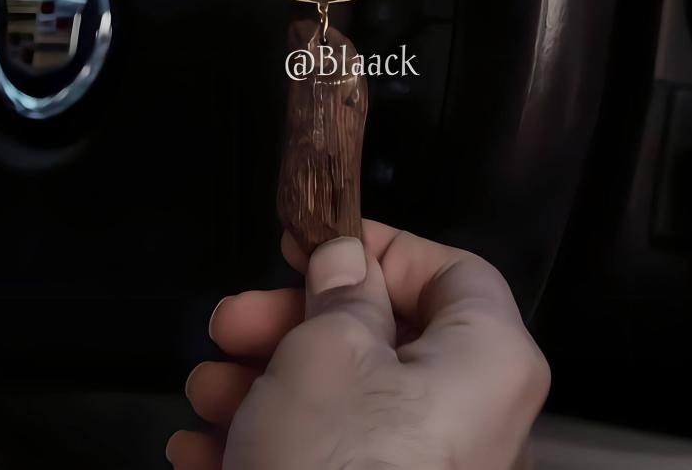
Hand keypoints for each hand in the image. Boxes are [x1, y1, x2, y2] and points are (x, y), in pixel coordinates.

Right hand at [170, 221, 549, 469]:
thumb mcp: (327, 349)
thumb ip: (340, 290)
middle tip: (231, 321)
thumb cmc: (337, 459)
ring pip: (345, 405)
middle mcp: (474, 422)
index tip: (315, 243)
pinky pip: (331, 462)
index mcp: (488, 363)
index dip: (380, 248)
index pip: (452, 273)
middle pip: (382, 340)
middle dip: (290, 325)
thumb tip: (347, 258)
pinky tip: (203, 449)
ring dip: (264, 388)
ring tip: (202, 389)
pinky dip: (272, 447)